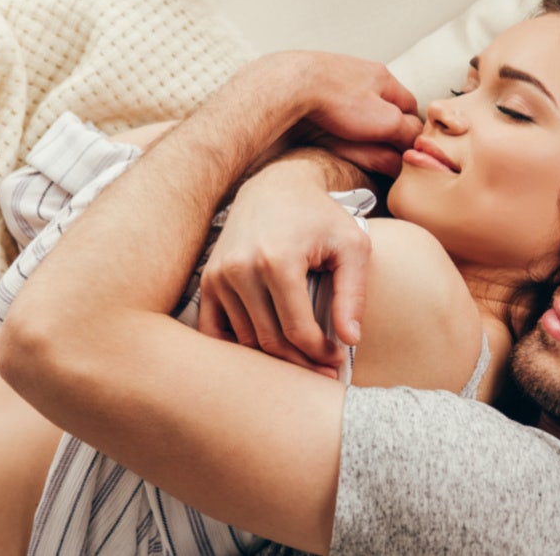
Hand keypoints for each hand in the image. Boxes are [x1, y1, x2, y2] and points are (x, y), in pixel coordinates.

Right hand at [198, 156, 370, 377]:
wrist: (274, 186)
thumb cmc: (319, 216)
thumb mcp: (351, 246)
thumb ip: (352, 293)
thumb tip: (350, 340)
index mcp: (278, 261)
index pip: (297, 330)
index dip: (320, 353)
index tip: (337, 360)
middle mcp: (241, 270)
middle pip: (270, 341)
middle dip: (300, 363)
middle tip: (322, 373)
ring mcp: (219, 276)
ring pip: (245, 340)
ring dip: (273, 360)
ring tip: (301, 363)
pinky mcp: (207, 281)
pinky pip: (215, 331)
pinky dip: (237, 349)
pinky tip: (264, 355)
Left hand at [258, 51, 422, 176]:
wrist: (292, 83)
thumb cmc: (337, 100)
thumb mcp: (384, 121)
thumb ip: (404, 131)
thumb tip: (414, 141)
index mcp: (384, 78)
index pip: (409, 105)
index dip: (410, 129)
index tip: (406, 146)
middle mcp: (363, 71)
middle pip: (386, 100)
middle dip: (388, 121)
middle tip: (383, 142)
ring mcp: (338, 73)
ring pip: (361, 99)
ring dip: (363, 116)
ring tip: (357, 133)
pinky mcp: (315, 81)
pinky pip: (336, 98)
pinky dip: (339, 111)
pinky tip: (331, 121)